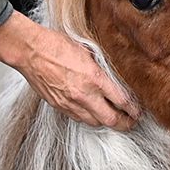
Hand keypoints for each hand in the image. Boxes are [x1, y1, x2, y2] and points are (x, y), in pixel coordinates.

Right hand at [0, 13, 138, 130]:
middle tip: (132, 122)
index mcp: (95, 78)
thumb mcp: (88, 50)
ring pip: (95, 123)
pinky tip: (93, 113)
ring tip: (114, 118)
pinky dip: (89, 118)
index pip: (122, 101)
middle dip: (125, 123)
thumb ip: (103, 67)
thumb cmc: (57, 45)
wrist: (30, 51)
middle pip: (111, 120)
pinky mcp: (59, 106)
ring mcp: (70, 103)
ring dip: (106, 122)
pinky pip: (79, 118)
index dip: (134, 109)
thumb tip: (116, 78)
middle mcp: (84, 94)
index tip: (138, 111)